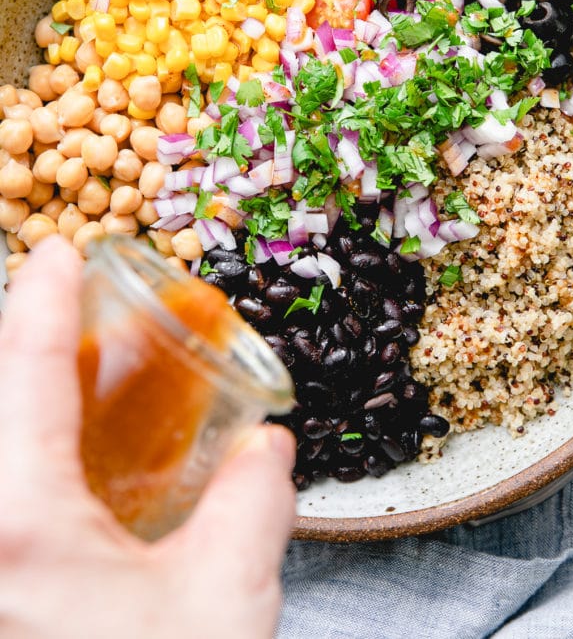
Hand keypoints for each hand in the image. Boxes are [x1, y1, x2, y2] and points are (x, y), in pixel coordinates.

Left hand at [0, 235, 296, 638]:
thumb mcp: (223, 604)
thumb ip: (253, 506)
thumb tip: (265, 450)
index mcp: (17, 520)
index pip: (24, 367)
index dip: (43, 297)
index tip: (59, 252)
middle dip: (30, 342)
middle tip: (74, 316)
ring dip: (27, 398)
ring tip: (76, 386)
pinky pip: (2, 490)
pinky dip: (29, 447)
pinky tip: (69, 473)